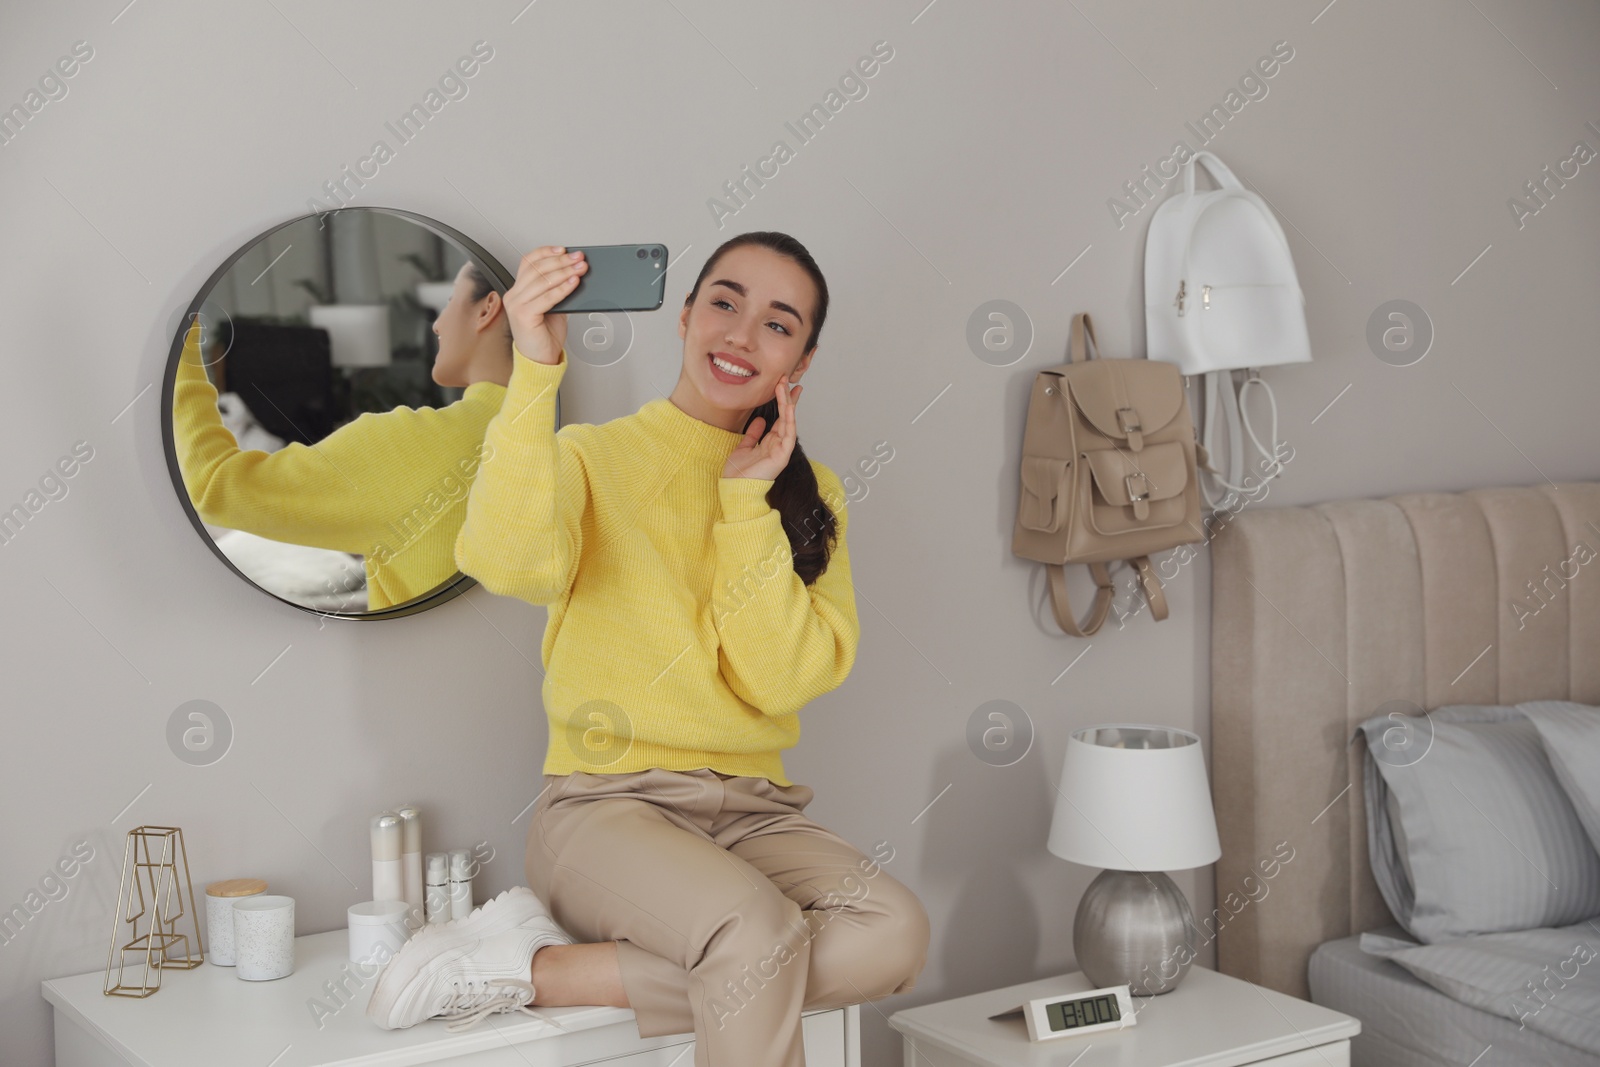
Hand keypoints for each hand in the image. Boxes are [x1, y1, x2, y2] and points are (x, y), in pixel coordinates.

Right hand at [504, 246, 586, 364]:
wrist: (539, 360)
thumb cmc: (544, 336)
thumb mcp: (552, 307)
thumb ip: (556, 289)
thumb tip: (573, 272)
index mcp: (518, 291)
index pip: (528, 262)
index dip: (546, 252)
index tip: (564, 249)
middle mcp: (514, 295)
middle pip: (537, 269)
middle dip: (561, 261)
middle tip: (578, 258)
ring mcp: (516, 305)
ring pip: (542, 281)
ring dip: (565, 272)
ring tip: (580, 268)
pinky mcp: (524, 315)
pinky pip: (547, 297)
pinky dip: (562, 288)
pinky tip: (573, 283)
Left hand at [723, 373, 801, 479]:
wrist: (735, 489)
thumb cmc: (738, 473)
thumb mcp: (744, 447)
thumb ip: (753, 434)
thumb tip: (759, 420)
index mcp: (770, 443)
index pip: (780, 418)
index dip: (782, 401)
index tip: (782, 385)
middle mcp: (779, 444)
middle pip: (787, 416)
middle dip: (787, 397)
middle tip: (786, 378)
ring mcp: (782, 450)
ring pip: (788, 421)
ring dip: (788, 403)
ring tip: (785, 386)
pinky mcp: (782, 455)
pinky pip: (789, 434)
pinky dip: (789, 419)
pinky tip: (788, 406)